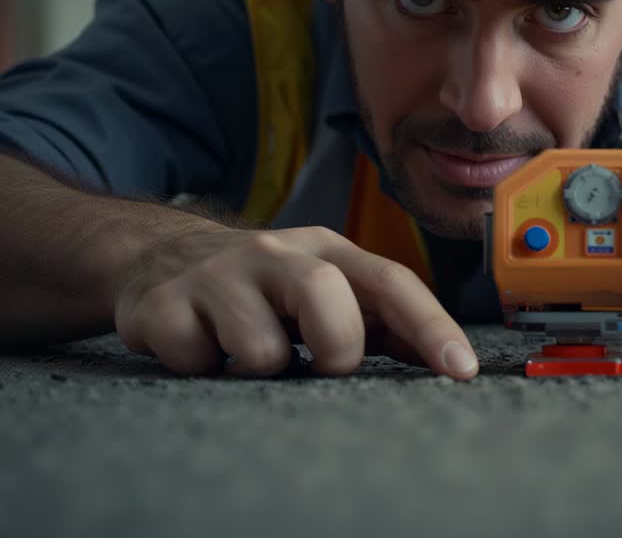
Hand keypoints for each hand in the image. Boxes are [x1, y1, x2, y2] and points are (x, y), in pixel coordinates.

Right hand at [113, 225, 477, 378]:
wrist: (160, 258)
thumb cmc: (266, 288)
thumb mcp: (327, 288)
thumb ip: (383, 321)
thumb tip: (451, 359)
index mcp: (328, 252)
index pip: (391, 281)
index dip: (430, 325)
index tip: (462, 368)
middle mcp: (276, 253)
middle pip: (327, 299)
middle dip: (336, 350)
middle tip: (319, 366)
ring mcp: (218, 276)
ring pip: (261, 347)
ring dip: (262, 369)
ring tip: (249, 354)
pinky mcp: (163, 305)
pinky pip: (197, 361)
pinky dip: (203, 369)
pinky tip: (200, 349)